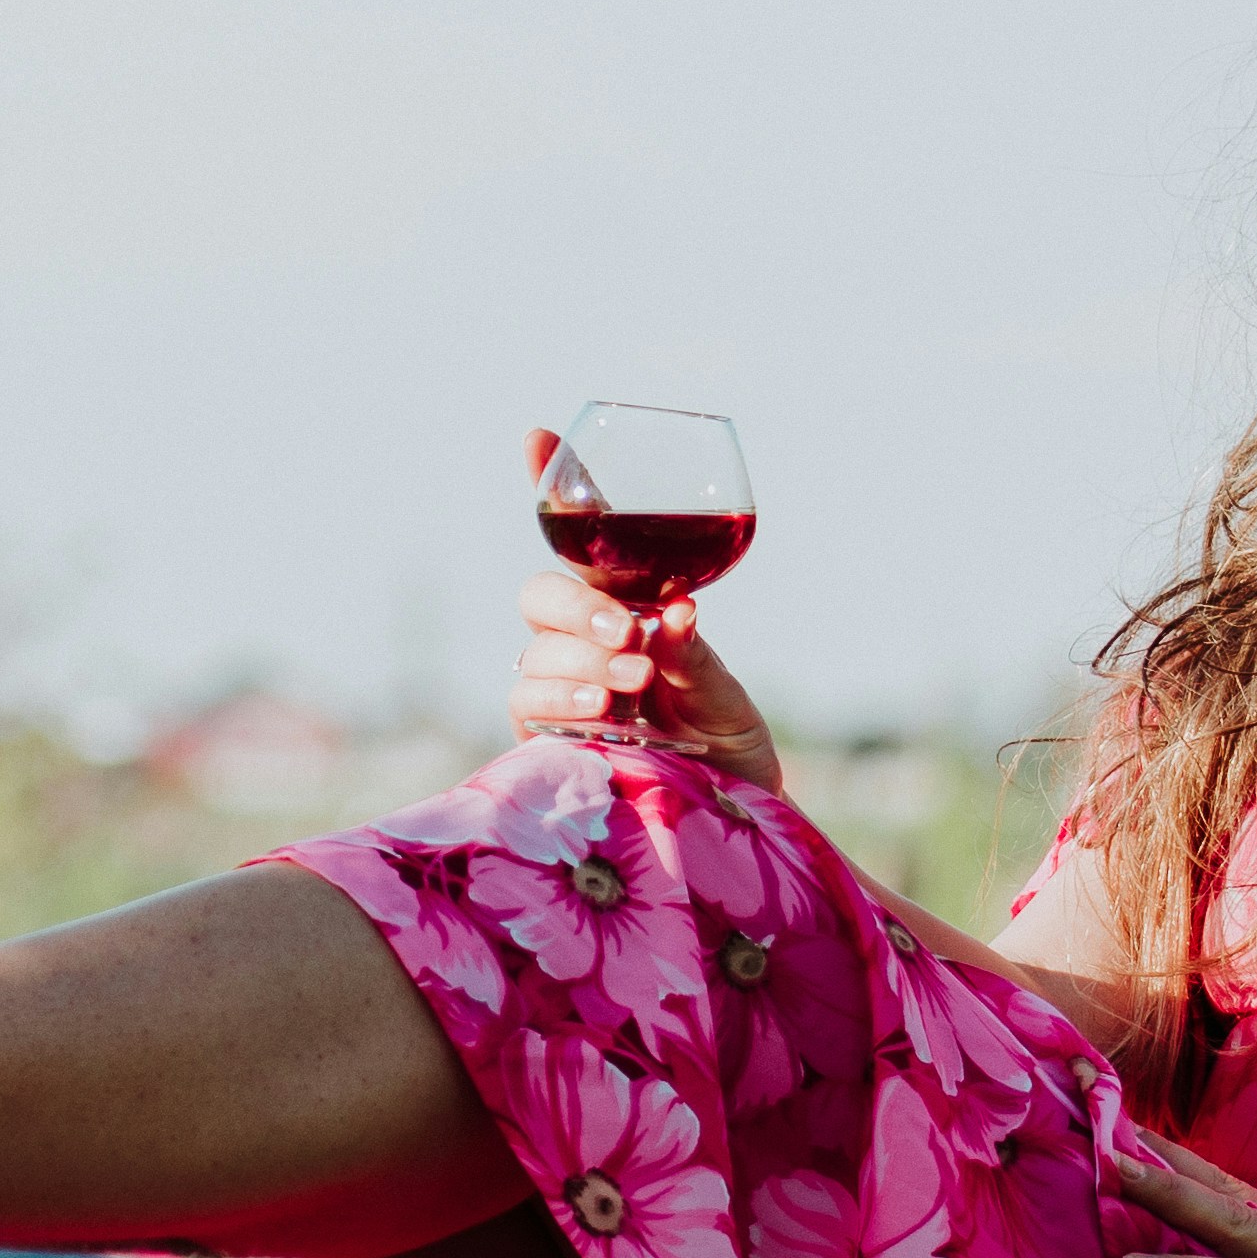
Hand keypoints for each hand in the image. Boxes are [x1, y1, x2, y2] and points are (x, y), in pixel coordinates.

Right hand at [514, 434, 777, 777]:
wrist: (728, 823)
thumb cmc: (729, 751)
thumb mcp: (725, 696)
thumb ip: (695, 655)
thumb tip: (674, 609)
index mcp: (626, 612)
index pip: (580, 543)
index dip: (551, 486)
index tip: (535, 434)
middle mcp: (583, 646)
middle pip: (540, 594)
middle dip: (577, 605)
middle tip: (629, 631)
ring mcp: (559, 692)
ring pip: (535, 650)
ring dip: (581, 660)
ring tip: (633, 682)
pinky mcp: (545, 741)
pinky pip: (528, 702)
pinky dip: (563, 697)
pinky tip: (603, 709)